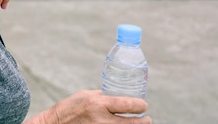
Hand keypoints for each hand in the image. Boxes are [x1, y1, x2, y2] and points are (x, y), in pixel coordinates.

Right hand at [26, 90, 150, 123]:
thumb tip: (118, 96)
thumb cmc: (70, 108)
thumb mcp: (85, 95)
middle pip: (132, 123)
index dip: (140, 105)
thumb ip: (102, 97)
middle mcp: (101, 119)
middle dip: (143, 121)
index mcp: (98, 103)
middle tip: (147, 119)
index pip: (127, 104)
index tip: (144, 105)